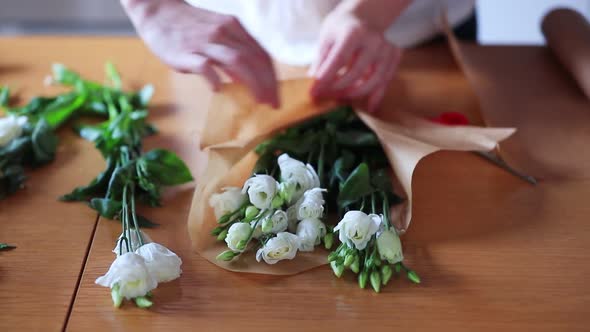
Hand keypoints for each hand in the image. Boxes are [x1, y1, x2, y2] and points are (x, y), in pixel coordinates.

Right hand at [121, 0, 278, 106]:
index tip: (276, 96)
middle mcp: (224, 33)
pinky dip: (214, 78)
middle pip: (253, 59)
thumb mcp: (217, 34)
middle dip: (268, 84)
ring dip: (252, 83)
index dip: (272, 77)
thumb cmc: (189, 27)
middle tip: (273, 104)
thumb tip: (246, 80)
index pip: (261, 54)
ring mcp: (205, 42)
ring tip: (258, 101)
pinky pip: (204, 66)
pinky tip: (218, 90)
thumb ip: (233, 53)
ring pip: (237, 61)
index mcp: (234, 28)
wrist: (158, 11)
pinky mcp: (186, 52)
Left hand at [309, 7, 401, 111]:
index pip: (338, 60)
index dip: (325, 79)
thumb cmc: (342, 28)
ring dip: (356, 93)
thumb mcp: (326, 37)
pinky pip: (386, 80)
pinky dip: (378, 95)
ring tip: (341, 99)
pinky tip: (370, 106)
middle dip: (339, 88)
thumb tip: (313, 82)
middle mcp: (374, 40)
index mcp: (354, 32)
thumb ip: (321, 60)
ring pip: (374, 80)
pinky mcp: (394, 56)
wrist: (364, 16)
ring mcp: (386, 48)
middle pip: (356, 73)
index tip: (314, 92)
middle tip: (326, 96)